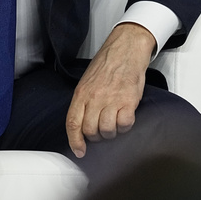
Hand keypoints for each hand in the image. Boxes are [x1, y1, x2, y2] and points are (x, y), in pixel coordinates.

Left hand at [65, 22, 155, 157]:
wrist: (125, 49)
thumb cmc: (107, 64)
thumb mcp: (87, 81)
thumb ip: (84, 101)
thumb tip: (82, 122)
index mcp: (81, 93)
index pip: (72, 123)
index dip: (75, 141)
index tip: (79, 151)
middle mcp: (95, 98)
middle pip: (90, 130)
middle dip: (96, 137)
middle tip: (102, 131)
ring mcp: (112, 100)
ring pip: (107, 131)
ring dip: (111, 133)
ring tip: (114, 124)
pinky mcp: (128, 101)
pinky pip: (125, 124)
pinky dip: (125, 126)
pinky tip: (125, 117)